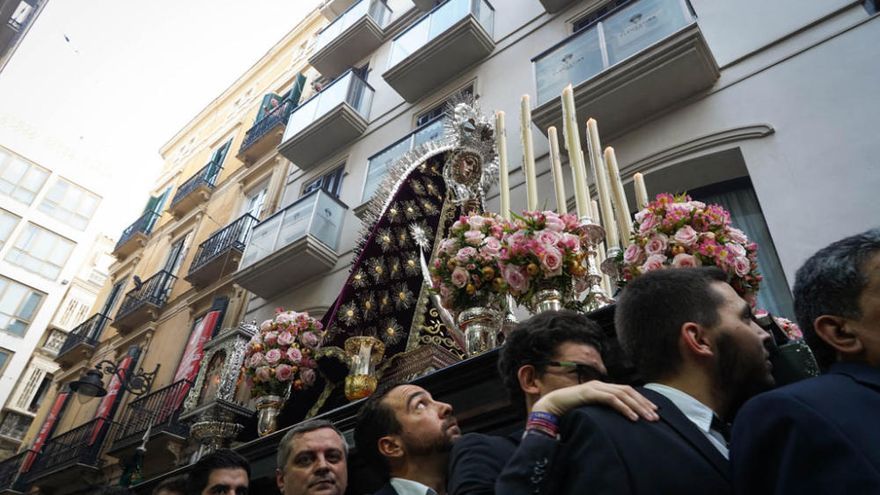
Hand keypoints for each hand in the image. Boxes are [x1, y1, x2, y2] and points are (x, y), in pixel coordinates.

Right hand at [532, 381, 658, 421]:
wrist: (551, 406)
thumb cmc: (570, 410)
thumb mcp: (591, 410)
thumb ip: (602, 410)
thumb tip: (615, 420)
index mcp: (602, 387)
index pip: (627, 391)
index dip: (641, 400)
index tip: (653, 411)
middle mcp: (601, 385)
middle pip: (628, 391)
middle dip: (644, 404)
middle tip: (656, 417)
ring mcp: (595, 387)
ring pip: (623, 394)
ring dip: (638, 407)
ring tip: (648, 418)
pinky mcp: (590, 393)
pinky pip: (612, 399)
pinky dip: (624, 408)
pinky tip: (632, 417)